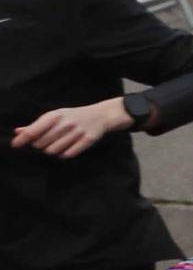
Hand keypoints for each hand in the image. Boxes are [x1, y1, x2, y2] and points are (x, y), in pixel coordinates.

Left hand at [13, 96, 130, 157]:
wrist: (100, 115)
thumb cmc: (72, 116)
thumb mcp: (54, 116)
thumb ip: (36, 125)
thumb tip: (18, 132)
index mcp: (55, 116)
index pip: (33, 131)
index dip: (22, 140)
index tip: (16, 145)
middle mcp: (65, 123)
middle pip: (41, 144)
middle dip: (41, 145)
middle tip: (48, 141)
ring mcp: (77, 132)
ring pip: (53, 151)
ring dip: (53, 150)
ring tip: (58, 144)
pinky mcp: (87, 140)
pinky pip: (68, 154)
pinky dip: (65, 153)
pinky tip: (68, 147)